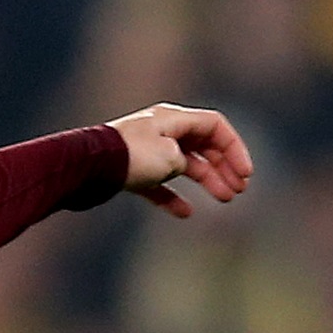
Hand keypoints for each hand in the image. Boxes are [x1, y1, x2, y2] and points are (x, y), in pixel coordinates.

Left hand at [109, 103, 253, 219]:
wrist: (86, 168)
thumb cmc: (129, 157)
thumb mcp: (170, 156)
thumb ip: (186, 160)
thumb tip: (183, 166)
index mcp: (173, 119)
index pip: (215, 126)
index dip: (235, 148)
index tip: (246, 173)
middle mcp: (162, 131)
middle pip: (203, 145)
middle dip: (225, 167)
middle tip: (239, 190)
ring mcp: (147, 152)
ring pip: (185, 165)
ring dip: (208, 181)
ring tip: (225, 198)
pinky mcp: (132, 173)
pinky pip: (160, 185)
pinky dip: (174, 198)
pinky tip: (185, 213)